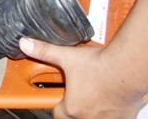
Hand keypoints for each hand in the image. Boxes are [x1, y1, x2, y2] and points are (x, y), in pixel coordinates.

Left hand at [19, 38, 144, 118]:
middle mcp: (90, 118)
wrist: (128, 67)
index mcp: (73, 108)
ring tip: (94, 92)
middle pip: (75, 117)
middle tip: (78, 92)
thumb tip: (26, 44)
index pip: (57, 114)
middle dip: (75, 106)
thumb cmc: (101, 66)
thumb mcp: (67, 56)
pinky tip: (110, 95)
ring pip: (95, 118)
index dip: (57, 103)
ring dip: (93, 108)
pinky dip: (111, 109)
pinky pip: (114, 117)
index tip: (60, 96)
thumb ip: (44, 52)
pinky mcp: (125, 117)